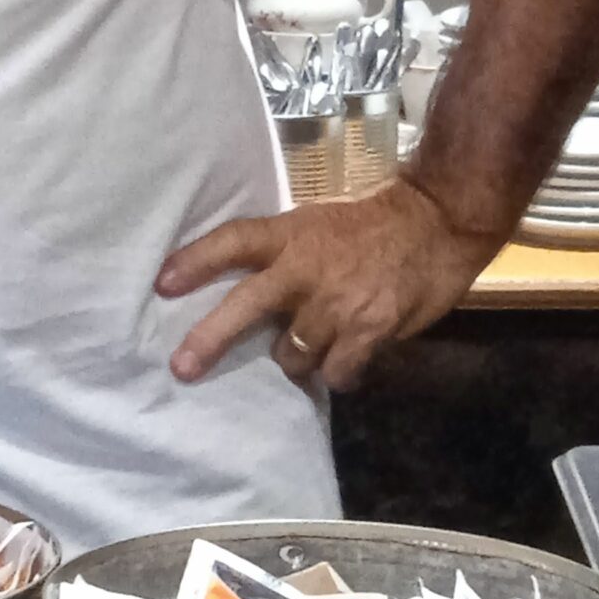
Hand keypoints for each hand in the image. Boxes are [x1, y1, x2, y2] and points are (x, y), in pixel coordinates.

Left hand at [155, 177, 500, 390]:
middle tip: (182, 367)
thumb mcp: (317, 224)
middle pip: (245, 306)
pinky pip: (337, 372)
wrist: (437, 224)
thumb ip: (285, 256)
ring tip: (313, 349)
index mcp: (289, 234)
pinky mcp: (369, 331)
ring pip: (292, 354)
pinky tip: (349, 362)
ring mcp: (336, 304)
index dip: (195, 260)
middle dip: (210, 339)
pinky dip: (339, 374)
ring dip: (297, 359)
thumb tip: (250, 294)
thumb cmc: (372, 226)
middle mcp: (304, 269)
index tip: (162, 283)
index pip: (232, 241)